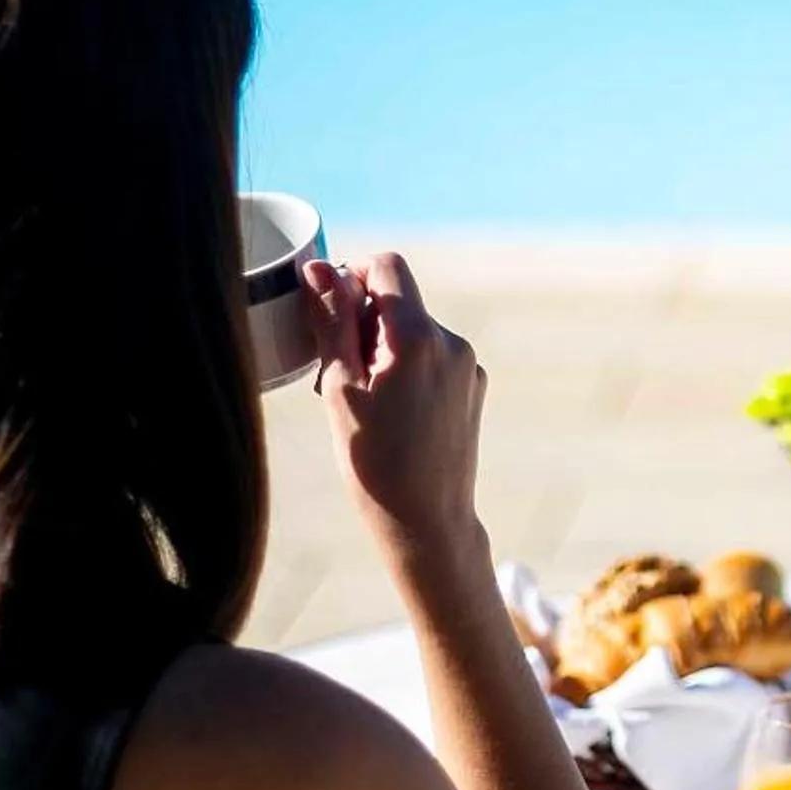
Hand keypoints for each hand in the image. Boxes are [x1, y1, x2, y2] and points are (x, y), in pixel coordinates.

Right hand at [299, 254, 486, 565]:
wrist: (426, 523)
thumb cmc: (375, 464)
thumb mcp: (339, 390)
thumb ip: (331, 322)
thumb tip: (318, 268)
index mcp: (419, 337)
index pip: (386, 266)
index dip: (351, 278)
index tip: (330, 316)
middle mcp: (453, 343)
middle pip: (398, 300)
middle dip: (362, 323)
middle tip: (338, 375)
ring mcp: (467, 366)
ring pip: (413, 331)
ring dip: (382, 349)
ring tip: (364, 402)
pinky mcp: (472, 388)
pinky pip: (432, 358)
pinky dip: (406, 369)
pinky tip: (391, 414)